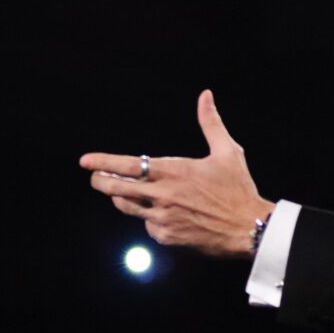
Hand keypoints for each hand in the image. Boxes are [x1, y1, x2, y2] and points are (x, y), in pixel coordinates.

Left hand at [80, 89, 274, 257]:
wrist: (248, 229)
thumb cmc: (238, 189)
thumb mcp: (227, 152)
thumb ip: (210, 123)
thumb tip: (205, 95)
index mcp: (174, 171)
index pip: (127, 166)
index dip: (102, 162)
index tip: (85, 161)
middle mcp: (162, 195)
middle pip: (116, 189)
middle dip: (100, 181)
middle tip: (94, 177)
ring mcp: (162, 219)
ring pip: (127, 207)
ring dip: (119, 198)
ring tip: (118, 191)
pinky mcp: (166, 237)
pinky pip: (147, 226)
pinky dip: (148, 217)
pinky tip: (159, 213)